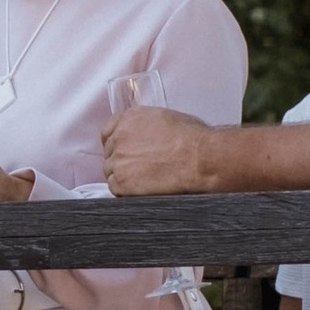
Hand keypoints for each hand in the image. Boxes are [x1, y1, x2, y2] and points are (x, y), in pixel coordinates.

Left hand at [102, 104, 216, 194]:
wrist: (200, 158)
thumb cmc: (193, 139)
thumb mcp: (166, 118)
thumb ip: (147, 126)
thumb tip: (148, 135)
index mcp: (129, 118)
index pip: (108, 131)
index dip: (117, 143)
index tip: (125, 151)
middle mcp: (119, 136)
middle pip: (110, 152)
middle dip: (122, 160)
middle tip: (140, 168)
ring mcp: (118, 159)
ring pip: (111, 170)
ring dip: (124, 176)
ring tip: (145, 180)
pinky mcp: (121, 181)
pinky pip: (115, 188)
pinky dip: (125, 191)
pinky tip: (142, 189)